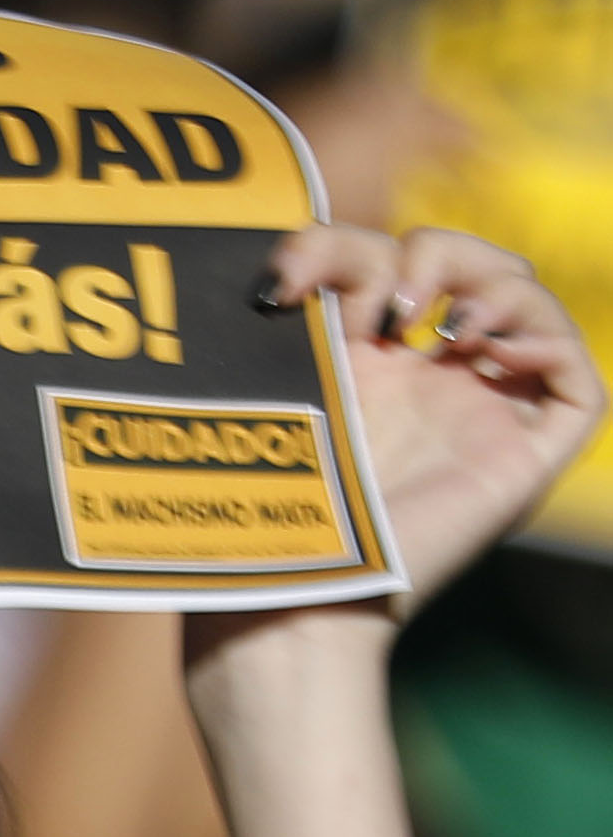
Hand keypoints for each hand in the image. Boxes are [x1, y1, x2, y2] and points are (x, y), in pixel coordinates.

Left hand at [240, 224, 602, 624]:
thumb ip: (279, 323)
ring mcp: (477, 414)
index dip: (337, 245)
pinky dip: (550, 340)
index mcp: (360, 359)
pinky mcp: (522, 457)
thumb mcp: (266, 388)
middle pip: (470, 264)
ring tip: (440, 324)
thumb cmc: (257, 506)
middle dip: (432, 249)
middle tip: (382, 304)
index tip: (284, 284)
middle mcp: (426, 379)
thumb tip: (279, 272)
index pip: (381, 258)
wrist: (289, 591)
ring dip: (492, 282)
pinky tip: (487, 347)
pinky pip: (580, 383)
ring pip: (528, 303)